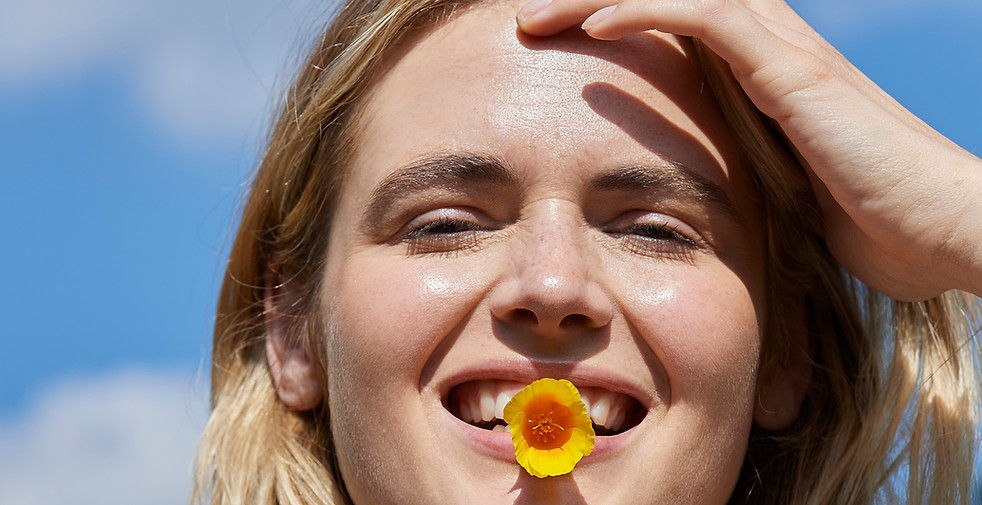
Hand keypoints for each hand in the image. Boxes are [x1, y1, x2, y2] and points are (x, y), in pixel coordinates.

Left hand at [516, 0, 981, 299]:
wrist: (945, 233)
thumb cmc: (871, 224)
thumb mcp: (782, 193)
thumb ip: (739, 175)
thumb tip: (689, 201)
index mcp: (762, 74)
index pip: (676, 22)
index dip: (614, 22)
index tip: (552, 45)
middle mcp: (772, 48)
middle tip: (526, 20)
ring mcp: (784, 52)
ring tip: (533, 16)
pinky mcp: (793, 73)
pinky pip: (706, 19)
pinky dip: (645, 13)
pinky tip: (592, 26)